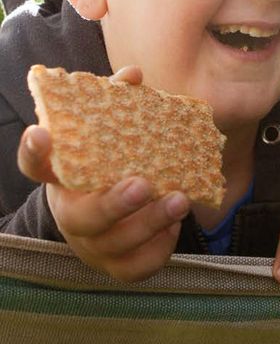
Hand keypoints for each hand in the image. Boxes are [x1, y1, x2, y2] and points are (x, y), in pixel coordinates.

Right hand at [17, 65, 187, 281]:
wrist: (113, 221)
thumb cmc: (112, 169)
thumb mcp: (111, 139)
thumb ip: (119, 107)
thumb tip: (133, 76)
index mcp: (62, 180)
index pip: (35, 166)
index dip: (34, 151)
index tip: (42, 132)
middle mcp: (71, 215)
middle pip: (81, 217)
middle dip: (112, 203)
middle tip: (142, 184)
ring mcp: (93, 245)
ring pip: (116, 243)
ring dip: (149, 223)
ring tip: (180, 201)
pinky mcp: (118, 268)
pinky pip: (137, 268)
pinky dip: (160, 249)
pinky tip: (175, 227)